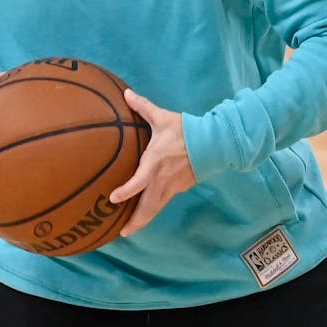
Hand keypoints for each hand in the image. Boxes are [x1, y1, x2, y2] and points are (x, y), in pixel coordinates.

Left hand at [111, 88, 195, 236]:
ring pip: (156, 208)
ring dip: (143, 221)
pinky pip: (163, 203)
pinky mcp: (179, 188)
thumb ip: (142, 107)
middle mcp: (162, 179)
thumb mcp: (162, 117)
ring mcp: (172, 186)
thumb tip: (125, 93)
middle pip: (147, 206)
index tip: (112, 199)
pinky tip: (145, 215)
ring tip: (129, 231)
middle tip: (121, 233)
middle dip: (135, 221)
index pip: (138, 182)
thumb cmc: (185, 130)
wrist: (213, 142)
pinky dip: (153, 211)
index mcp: (155, 163)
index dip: (126, 191)